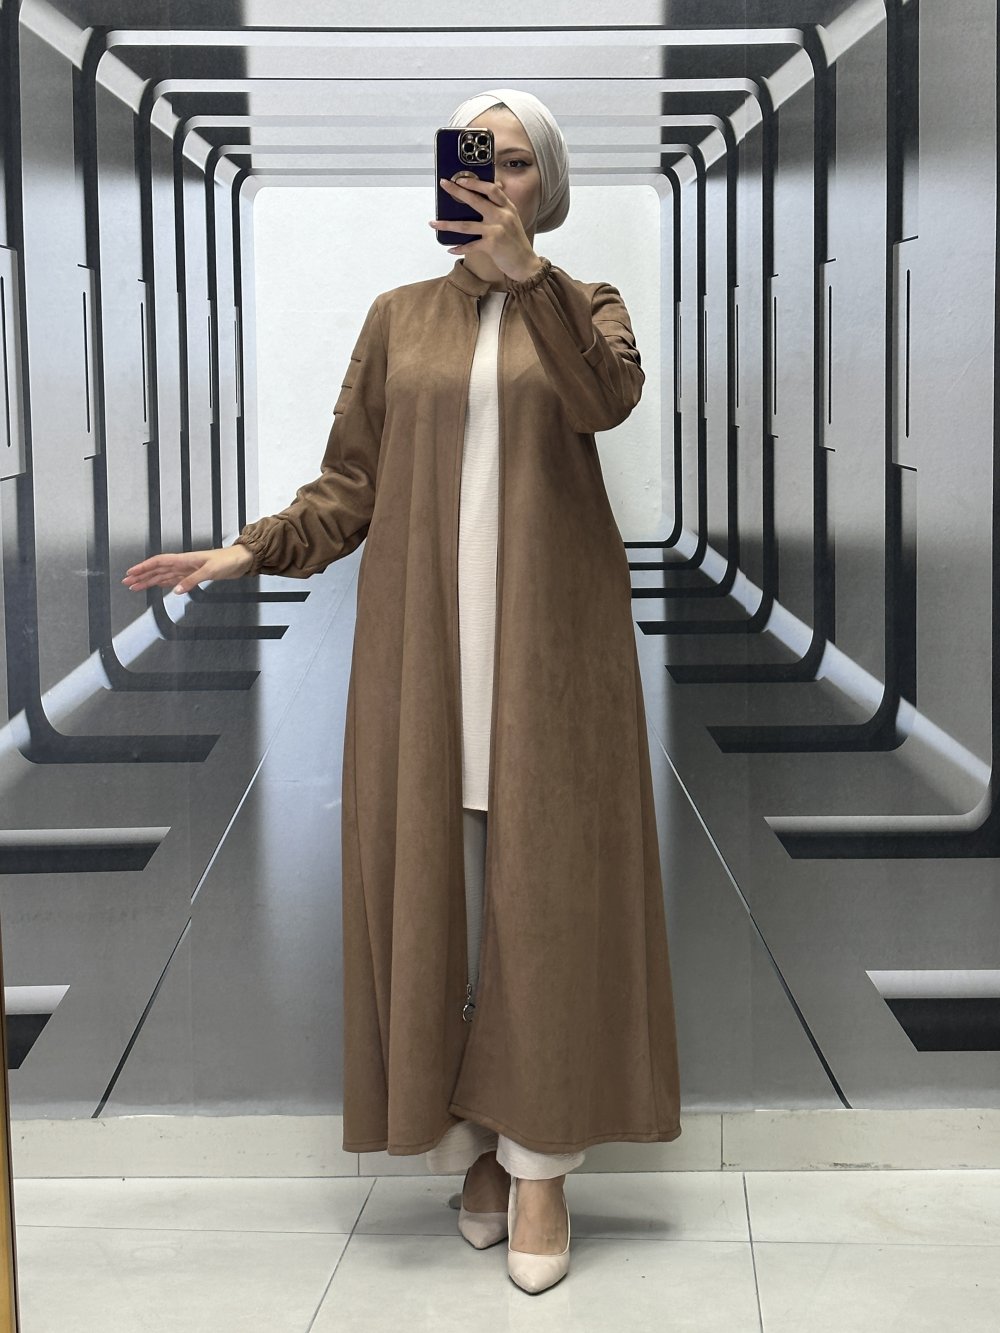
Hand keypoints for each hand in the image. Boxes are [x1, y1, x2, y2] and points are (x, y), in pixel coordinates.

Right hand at [122, 544, 253, 594]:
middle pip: (157, 569)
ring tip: (136, 586)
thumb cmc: (228, 561)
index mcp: (185, 559)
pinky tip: (157, 586)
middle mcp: (184, 564)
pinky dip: (164, 583)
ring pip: (163, 575)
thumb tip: (176, 591)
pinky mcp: (195, 575)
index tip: (130, 572)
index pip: (159, 562)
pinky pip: (174, 579)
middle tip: (127, 582)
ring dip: (150, 580)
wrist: (241, 561)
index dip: (144, 567)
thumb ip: (193, 581)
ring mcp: (188, 570)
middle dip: (141, 575)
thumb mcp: (210, 571)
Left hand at [429, 175, 543, 282]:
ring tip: (434, 223)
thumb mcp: (512, 220)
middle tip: (444, 185)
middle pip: (476, 201)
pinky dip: (459, 248)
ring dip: (447, 224)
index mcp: (508, 207)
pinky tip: (451, 249)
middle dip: (457, 191)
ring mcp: (497, 230)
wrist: (526, 264)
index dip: (475, 182)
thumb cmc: (516, 243)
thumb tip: (486, 195)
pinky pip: (470, 245)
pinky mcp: (492, 245)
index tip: (461, 179)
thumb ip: (500, 208)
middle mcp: (502, 216)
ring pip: (466, 225)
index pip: (491, 189)